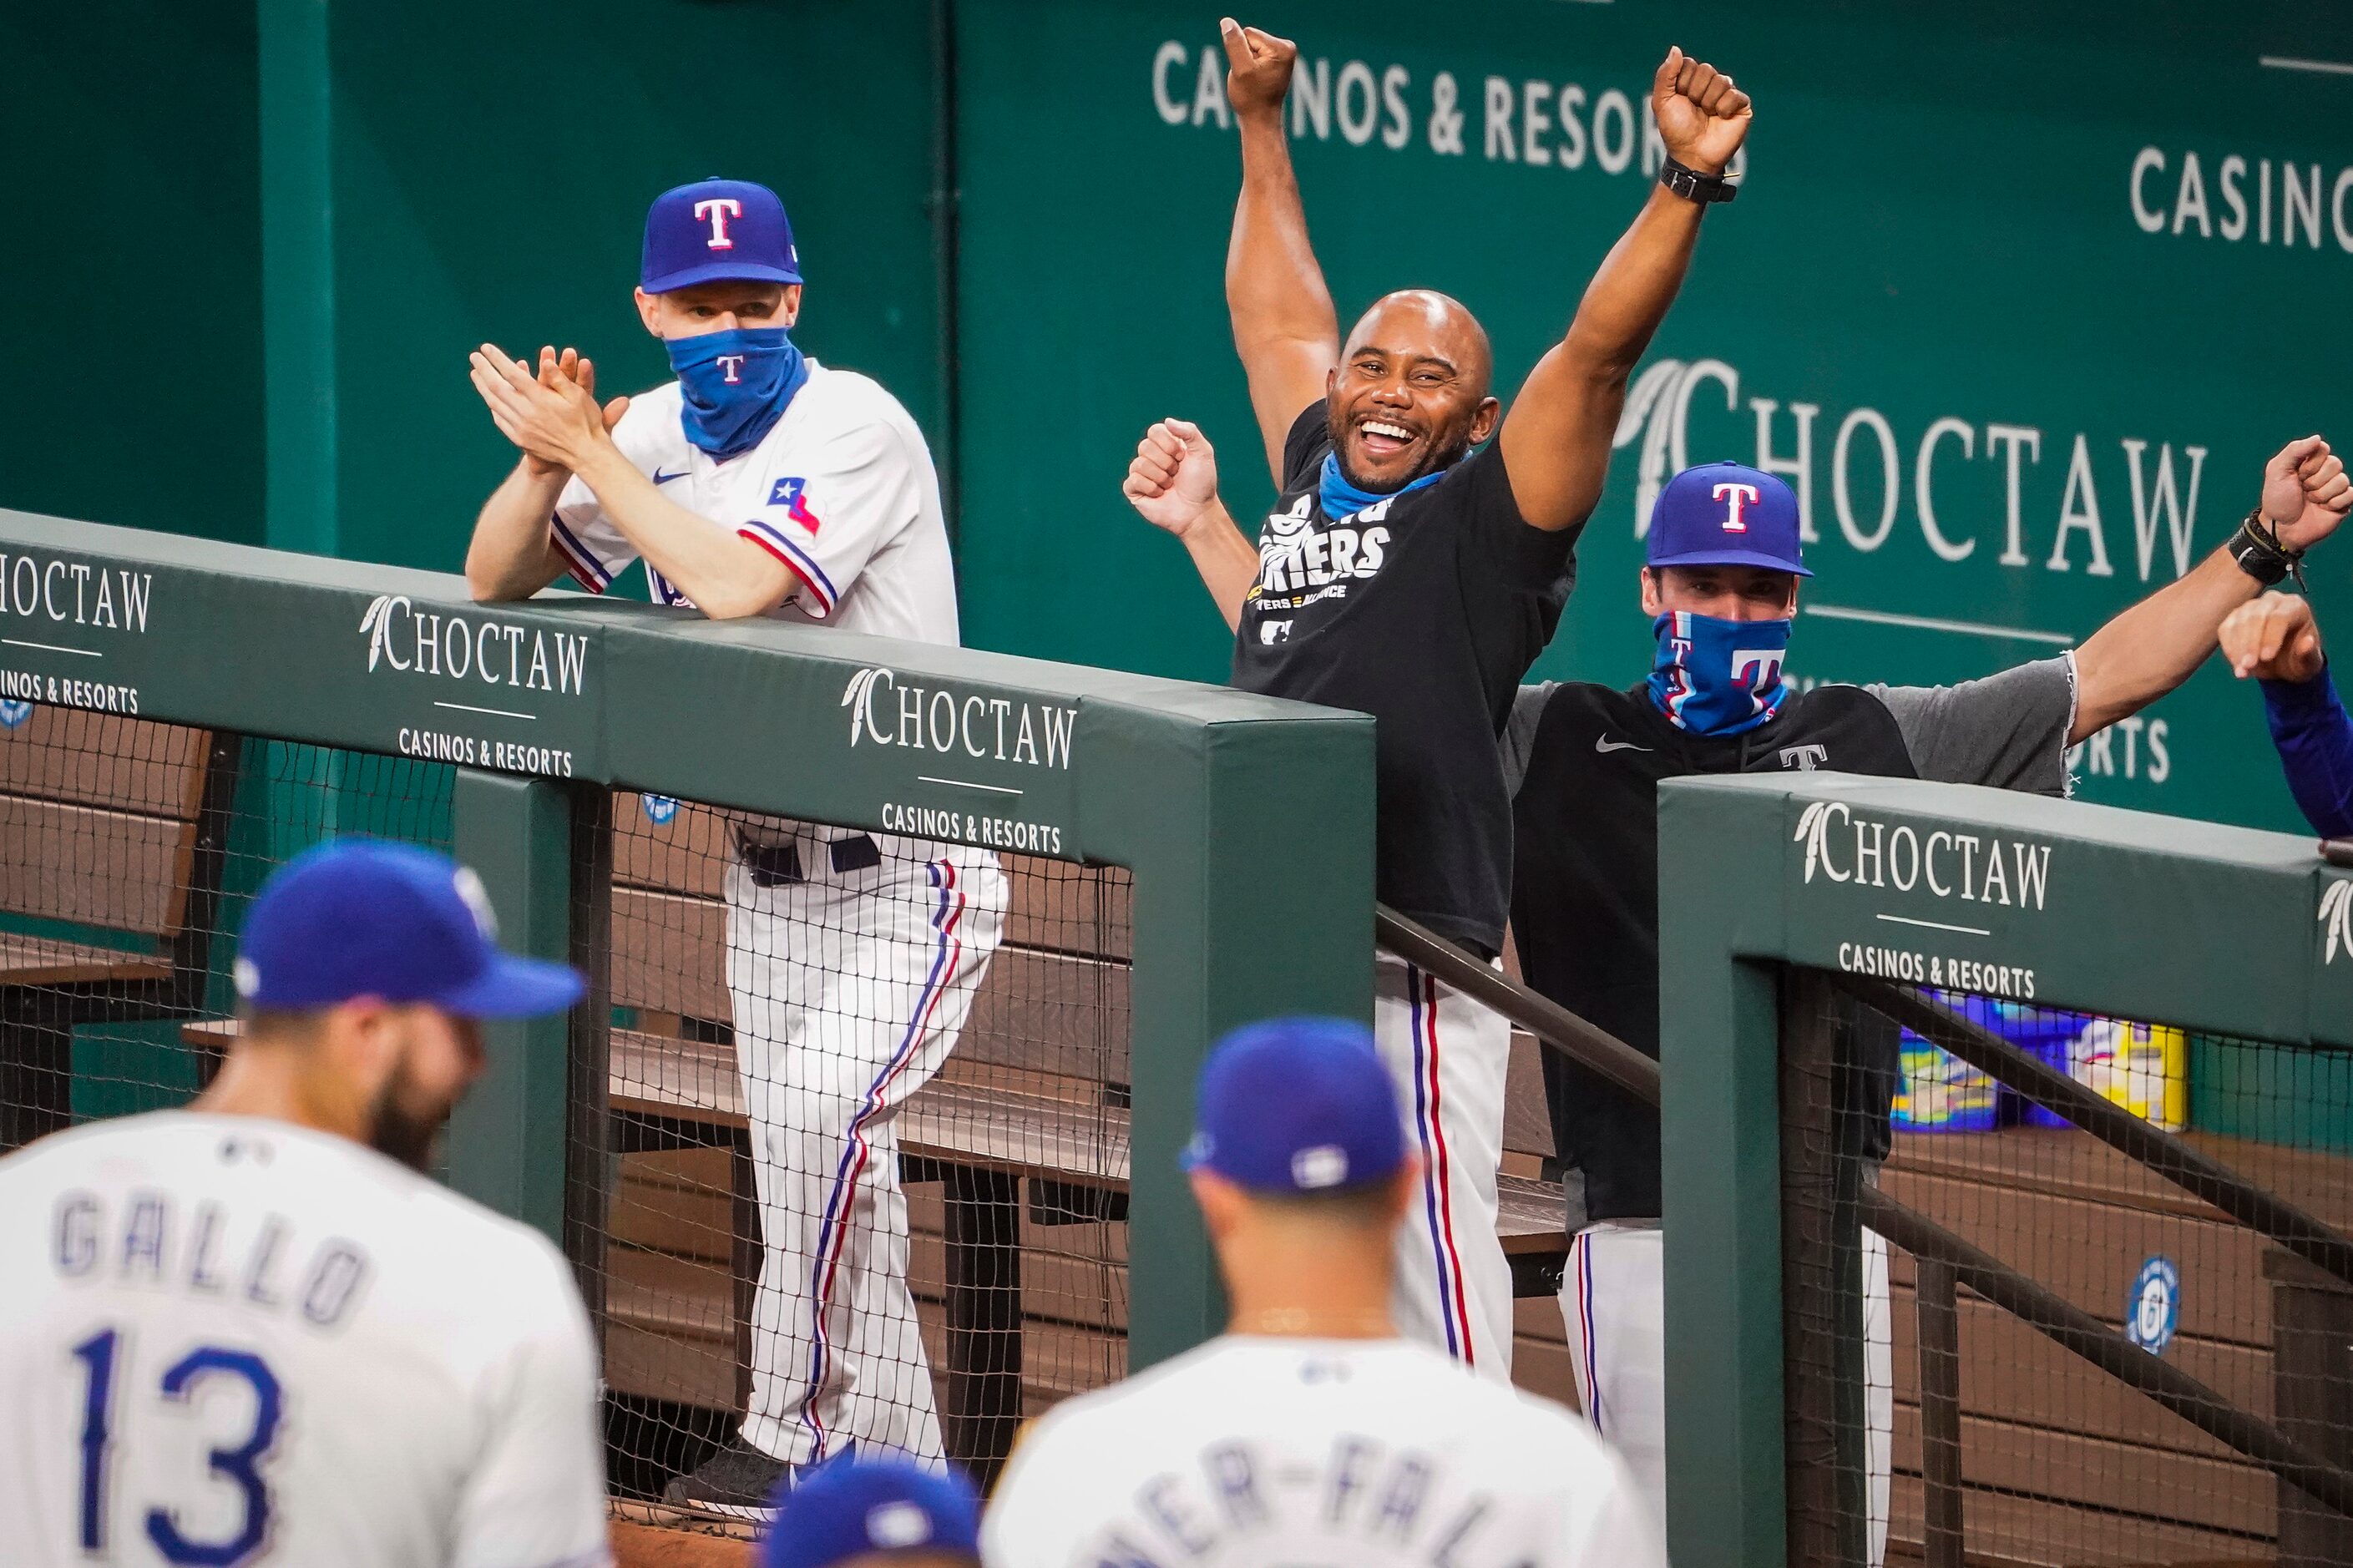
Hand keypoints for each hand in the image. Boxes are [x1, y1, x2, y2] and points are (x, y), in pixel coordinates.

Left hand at [471, 344, 628, 474]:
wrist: (585, 454)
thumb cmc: (586, 421)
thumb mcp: (579, 395)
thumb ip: (560, 378)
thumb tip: (546, 363)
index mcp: (540, 398)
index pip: (512, 374)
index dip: (497, 359)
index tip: (486, 348)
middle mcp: (526, 412)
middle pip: (496, 387)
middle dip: (483, 370)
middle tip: (474, 357)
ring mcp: (521, 427)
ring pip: (494, 403)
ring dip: (482, 387)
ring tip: (475, 374)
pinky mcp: (520, 439)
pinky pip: (500, 419)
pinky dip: (492, 405)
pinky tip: (489, 398)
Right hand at [1123, 419, 1219, 537]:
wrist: (1198, 511)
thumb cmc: (1201, 483)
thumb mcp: (1203, 452)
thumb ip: (1189, 431)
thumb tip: (1167, 421)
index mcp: (1165, 444)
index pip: (1154, 431)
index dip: (1169, 444)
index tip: (1182, 456)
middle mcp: (1150, 456)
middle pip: (1145, 446)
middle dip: (1166, 463)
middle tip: (1176, 474)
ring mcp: (1141, 473)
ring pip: (1139, 464)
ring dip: (1161, 478)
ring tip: (1170, 486)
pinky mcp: (1134, 490)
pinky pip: (1133, 480)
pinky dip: (1151, 488)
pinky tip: (1159, 495)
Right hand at [1221, 18, 1296, 120]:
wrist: (1260, 119)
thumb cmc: (1251, 98)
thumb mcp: (1240, 69)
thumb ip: (1234, 44)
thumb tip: (1227, 23)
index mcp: (1282, 48)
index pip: (1248, 34)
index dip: (1241, 53)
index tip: (1249, 73)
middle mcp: (1287, 47)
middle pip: (1250, 37)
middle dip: (1244, 57)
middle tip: (1251, 78)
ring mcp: (1283, 53)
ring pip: (1250, 46)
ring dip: (1246, 62)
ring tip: (1254, 80)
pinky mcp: (1277, 59)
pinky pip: (1254, 52)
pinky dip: (1251, 65)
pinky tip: (1257, 79)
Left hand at [1651, 46, 1750, 176]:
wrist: (1692, 155)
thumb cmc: (1676, 130)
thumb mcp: (1662, 102)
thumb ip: (1666, 75)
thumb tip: (1676, 49)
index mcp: (1691, 80)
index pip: (1689, 64)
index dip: (1682, 83)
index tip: (1680, 100)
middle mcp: (1710, 84)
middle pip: (1706, 70)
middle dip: (1695, 92)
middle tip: (1694, 110)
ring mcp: (1726, 94)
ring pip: (1721, 80)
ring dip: (1709, 102)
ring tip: (1707, 116)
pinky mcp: (1741, 105)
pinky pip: (1734, 94)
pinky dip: (1724, 108)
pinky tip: (1721, 119)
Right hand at [2220, 592, 2325, 681]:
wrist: (2282, 661)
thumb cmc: (2297, 659)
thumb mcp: (2309, 662)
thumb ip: (2310, 654)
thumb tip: (2308, 642)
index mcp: (2296, 607)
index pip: (2280, 617)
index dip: (2271, 637)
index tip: (2266, 658)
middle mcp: (2272, 601)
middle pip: (2256, 617)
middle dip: (2250, 644)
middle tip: (2249, 666)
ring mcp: (2251, 607)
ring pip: (2238, 623)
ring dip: (2237, 649)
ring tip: (2242, 671)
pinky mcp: (2234, 617)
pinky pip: (2225, 630)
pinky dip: (2229, 649)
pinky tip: (2237, 665)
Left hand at [2262, 436, 2352, 551]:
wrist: (2281, 528)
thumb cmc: (2277, 500)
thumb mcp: (2277, 471)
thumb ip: (2294, 450)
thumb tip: (2317, 438)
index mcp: (2308, 462)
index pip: (2322, 449)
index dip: (2311, 463)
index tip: (2297, 474)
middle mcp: (2323, 473)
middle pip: (2335, 463)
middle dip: (2315, 480)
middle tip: (2303, 490)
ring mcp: (2334, 488)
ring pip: (2342, 480)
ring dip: (2322, 494)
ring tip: (2311, 501)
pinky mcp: (2342, 503)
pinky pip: (2350, 494)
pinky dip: (2334, 503)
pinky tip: (2323, 509)